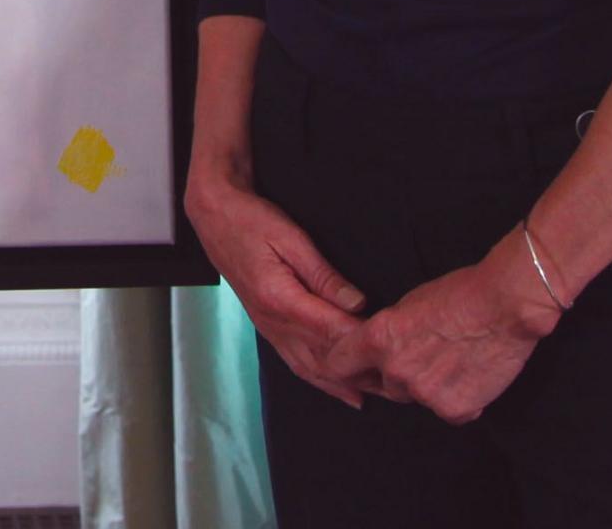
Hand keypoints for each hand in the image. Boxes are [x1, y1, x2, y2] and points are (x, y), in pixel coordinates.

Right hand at [184, 157, 377, 406]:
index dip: (363, 342)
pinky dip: (322, 380)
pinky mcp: (267, 328)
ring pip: (310, 368)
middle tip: (396, 381)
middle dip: (360, 372)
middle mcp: (273, 322)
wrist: (215, 218)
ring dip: (344, 384)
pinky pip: (296, 363)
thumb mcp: (292, 239)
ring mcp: (268, 328)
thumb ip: (325, 276)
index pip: (331, 330)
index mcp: (280, 299)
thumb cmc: (252, 221)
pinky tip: (343, 390)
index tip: (394, 349)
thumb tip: (358, 304)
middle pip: (323, 358)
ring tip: (378, 393)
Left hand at [351, 240, 559, 422]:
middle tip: (426, 356)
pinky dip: (459, 400)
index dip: (346, 366)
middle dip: (399, 375)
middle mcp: (396, 370)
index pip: (339, 364)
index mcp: (378, 339)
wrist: (504, 306)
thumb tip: (378, 352)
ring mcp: (425, 394)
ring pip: (417, 398)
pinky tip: (472, 376)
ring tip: (454, 361)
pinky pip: (449, 412)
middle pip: (386, 385)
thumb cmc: (458, 295)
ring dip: (430, 387)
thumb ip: (387, 334)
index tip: (352, 368)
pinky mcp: (455, 409)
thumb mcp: (407, 305)